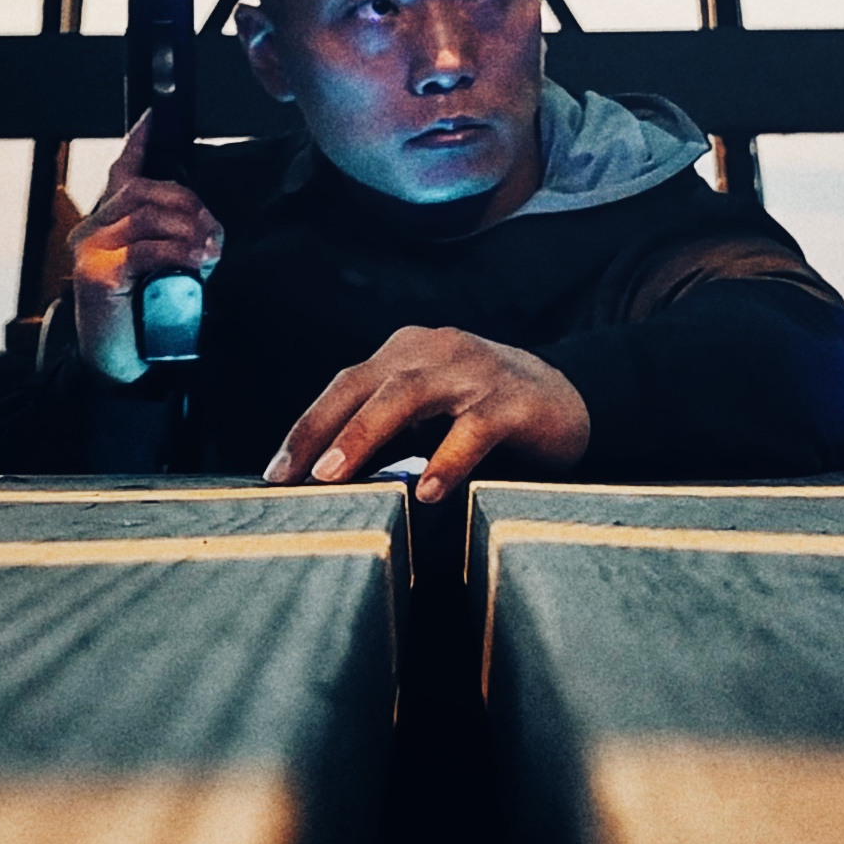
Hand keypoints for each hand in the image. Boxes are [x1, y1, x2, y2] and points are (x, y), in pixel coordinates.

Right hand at [68, 112, 224, 386]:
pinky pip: (147, 248)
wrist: (116, 366)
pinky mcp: (98, 273)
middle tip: (216, 232)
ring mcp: (90, 250)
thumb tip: (204, 222)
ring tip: (211, 250)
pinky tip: (197, 261)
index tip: (153, 117)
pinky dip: (178, 251)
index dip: (138, 142)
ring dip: (189, 229)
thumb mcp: (155, 269)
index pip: (122, 172)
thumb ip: (166, 240)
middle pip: (145, 191)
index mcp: (103, 223)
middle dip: (189, 204)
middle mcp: (90, 229)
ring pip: (148, 215)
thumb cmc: (139, 315)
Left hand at [262, 325, 589, 504]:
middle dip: (323, 429)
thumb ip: (386, 435)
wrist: (568, 401)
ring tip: (334, 476)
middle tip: (293, 477)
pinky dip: (447, 458)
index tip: (274, 474)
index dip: (308, 426)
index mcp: (407, 353)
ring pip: (408, 394)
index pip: (345, 385)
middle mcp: (434, 351)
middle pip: (366, 384)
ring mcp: (474, 371)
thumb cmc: (484, 414)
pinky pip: (473, 427)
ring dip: (365, 434)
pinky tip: (428, 492)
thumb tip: (325, 482)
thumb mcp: (430, 415)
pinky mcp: (512, 400)